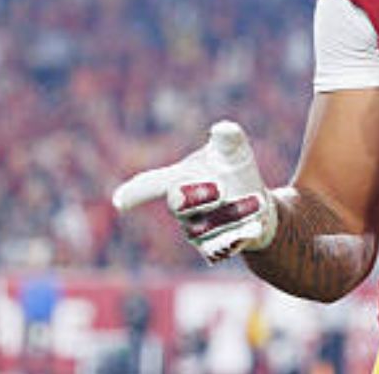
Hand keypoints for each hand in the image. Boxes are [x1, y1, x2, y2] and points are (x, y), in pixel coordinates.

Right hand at [112, 120, 278, 262]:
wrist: (258, 204)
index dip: (136, 191)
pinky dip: (237, 238)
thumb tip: (223, 128)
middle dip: (198, 195)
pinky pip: (218, 249)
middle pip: (178, 202)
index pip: (153, 183)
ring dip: (235, 213)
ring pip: (206, 226)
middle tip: (222, 188)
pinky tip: (253, 228)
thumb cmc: (235, 172)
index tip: (120, 201)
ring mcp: (193, 230)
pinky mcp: (211, 249)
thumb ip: (229, 139)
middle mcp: (181, 207)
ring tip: (257, 200)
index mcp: (180, 178)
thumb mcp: (235, 152)